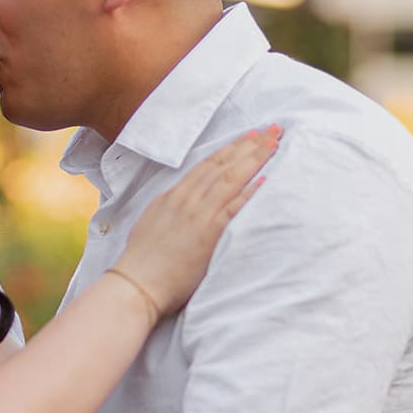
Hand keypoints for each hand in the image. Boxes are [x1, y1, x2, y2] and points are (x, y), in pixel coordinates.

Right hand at [111, 124, 279, 316]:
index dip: (232, 147)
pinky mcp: (208, 234)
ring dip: (255, 159)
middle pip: (224, 164)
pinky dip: (249, 192)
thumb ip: (172, 205)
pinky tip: (265, 179)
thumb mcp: (155, 220)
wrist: (137, 283)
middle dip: (250, 145)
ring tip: (275, 144)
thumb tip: (186, 197)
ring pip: (230, 179)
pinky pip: (233, 208)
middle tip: (273, 129)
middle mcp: (187, 199)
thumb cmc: (143, 259)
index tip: (251, 134)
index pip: (209, 163)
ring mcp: (198, 215)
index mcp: (174, 195)